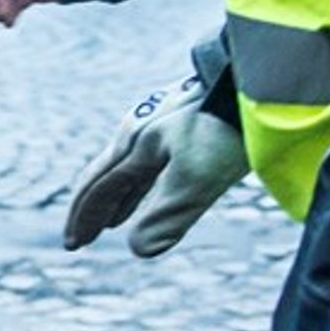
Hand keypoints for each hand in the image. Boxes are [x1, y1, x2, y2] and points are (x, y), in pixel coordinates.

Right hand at [65, 74, 249, 255]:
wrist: (257, 80)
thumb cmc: (227, 129)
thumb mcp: (199, 178)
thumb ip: (168, 216)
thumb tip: (138, 250)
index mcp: (134, 145)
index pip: (100, 189)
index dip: (86, 219)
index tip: (73, 245)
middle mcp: (136, 131)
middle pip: (103, 176)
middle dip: (89, 210)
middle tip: (78, 237)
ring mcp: (155, 121)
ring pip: (125, 168)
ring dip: (115, 197)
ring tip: (113, 220)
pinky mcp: (178, 117)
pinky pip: (146, 157)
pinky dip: (138, 181)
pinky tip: (148, 184)